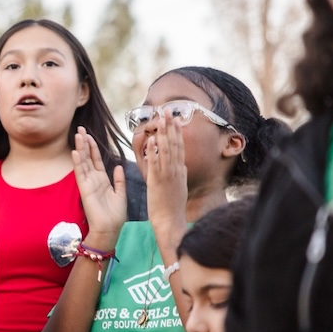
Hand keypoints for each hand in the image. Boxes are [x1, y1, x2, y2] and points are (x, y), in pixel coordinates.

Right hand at [71, 126, 125, 247]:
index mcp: (102, 180)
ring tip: (78, 135)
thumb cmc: (115, 215)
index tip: (90, 135)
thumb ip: (119, 180)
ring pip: (83, 162)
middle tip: (80, 129)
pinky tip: (75, 152)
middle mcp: (93, 180)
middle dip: (84, 143)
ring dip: (80, 148)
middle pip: (87, 158)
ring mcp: (88, 184)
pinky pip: (80, 173)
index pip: (95, 160)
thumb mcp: (120, 194)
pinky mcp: (85, 189)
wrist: (110, 229)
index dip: (93, 148)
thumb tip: (118, 166)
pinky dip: (78, 163)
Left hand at [143, 111, 187, 237]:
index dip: (177, 132)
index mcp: (180, 170)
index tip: (175, 119)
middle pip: (174, 144)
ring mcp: (168, 175)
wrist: (170, 221)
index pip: (179, 147)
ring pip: (166, 150)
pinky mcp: (158, 181)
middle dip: (170, 126)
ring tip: (159, 119)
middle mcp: (176, 170)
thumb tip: (181, 165)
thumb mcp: (178, 186)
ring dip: (163, 133)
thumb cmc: (172, 206)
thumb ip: (179, 174)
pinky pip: (155, 163)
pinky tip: (151, 139)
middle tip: (167, 111)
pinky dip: (154, 150)